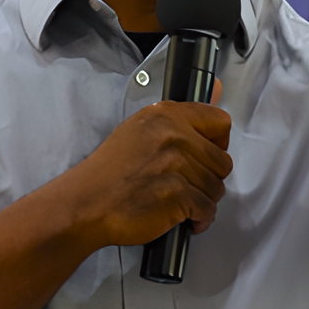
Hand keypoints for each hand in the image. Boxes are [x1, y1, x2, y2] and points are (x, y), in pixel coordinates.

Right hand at [52, 101, 232, 247]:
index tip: (205, 156)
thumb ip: (178, 117)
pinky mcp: (178, 195)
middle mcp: (174, 136)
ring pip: (217, 188)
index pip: (220, 121)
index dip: (217, 144)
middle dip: (208, 179)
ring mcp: (177, 165)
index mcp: (165, 115)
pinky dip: (199, 220)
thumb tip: (218, 88)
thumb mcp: (140, 130)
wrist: (86, 204)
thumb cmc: (109, 173)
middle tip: (185, 186)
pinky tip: (182, 219)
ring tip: (178, 203)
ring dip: (202, 201)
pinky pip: (207, 210)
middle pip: (222, 161)